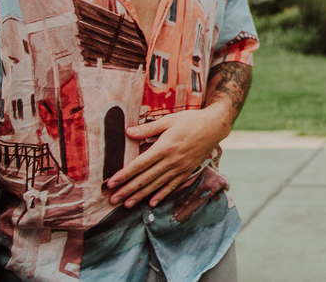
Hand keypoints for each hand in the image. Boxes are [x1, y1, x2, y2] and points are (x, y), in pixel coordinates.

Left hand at [106, 104, 231, 208]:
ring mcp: (180, 168)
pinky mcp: (187, 171)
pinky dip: (162, 195)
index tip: (111, 183)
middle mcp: (171, 160)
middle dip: (128, 190)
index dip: (124, 174)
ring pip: (157, 185)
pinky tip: (152, 203)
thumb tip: (128, 132)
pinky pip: (173, 186)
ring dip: (141, 196)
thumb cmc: (191, 120)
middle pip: (145, 178)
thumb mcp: (169, 120)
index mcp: (164, 147)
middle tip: (113, 200)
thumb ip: (148, 129)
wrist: (215, 126)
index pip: (140, 164)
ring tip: (127, 205)